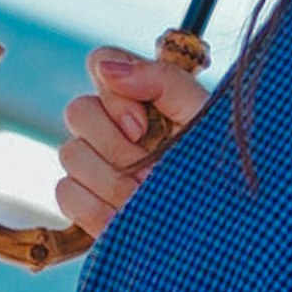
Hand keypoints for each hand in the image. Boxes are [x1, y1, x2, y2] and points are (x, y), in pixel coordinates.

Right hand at [55, 41, 206, 238]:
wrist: (225, 229)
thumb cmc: (223, 170)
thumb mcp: (203, 118)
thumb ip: (162, 80)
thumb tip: (107, 69)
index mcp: (144, 98)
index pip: (102, 62)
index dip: (114, 97)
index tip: (142, 129)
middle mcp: (114, 126)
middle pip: (78, 111)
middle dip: (117, 149)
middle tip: (151, 176)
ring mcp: (96, 165)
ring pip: (71, 154)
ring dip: (112, 182)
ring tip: (147, 202)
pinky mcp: (86, 204)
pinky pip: (66, 193)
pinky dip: (94, 209)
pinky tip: (122, 220)